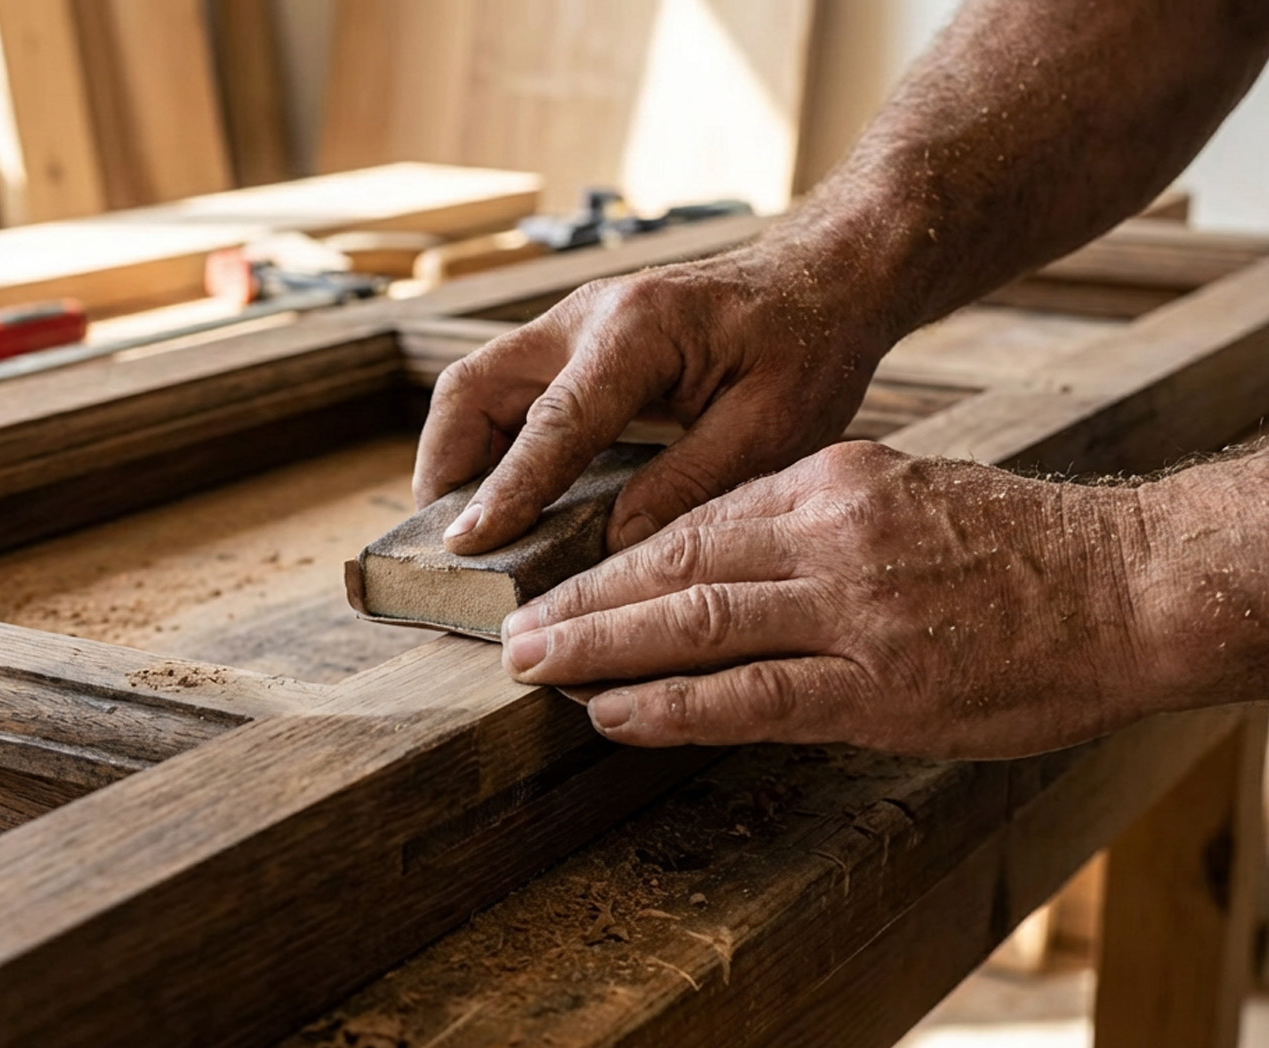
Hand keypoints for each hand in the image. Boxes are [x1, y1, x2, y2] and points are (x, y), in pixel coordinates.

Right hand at [414, 243, 899, 556]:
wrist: (823, 281)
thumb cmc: (809, 345)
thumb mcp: (775, 425)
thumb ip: (693, 482)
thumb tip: (615, 542)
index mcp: (640, 330)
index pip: (554, 421)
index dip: (507, 488)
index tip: (468, 545)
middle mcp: (589, 315)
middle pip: (475, 386)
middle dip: (445, 465)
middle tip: (444, 544)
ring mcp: (574, 323)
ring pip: (479, 386)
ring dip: (460, 456)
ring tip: (465, 531)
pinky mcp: (577, 342)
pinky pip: (509, 391)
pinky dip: (491, 444)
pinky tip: (504, 498)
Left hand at [497, 441, 1161, 758]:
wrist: (1135, 583)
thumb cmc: (1027, 546)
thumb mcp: (910, 490)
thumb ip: (820, 518)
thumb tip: (733, 553)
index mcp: (835, 481)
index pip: (696, 517)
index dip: (616, 557)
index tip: (561, 579)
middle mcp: (831, 535)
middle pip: (675, 566)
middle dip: (583, 602)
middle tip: (511, 632)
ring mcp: (854, 613)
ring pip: (696, 626)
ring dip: (602, 649)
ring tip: (535, 670)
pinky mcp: (880, 688)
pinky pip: (751, 698)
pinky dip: (672, 706)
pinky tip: (614, 714)